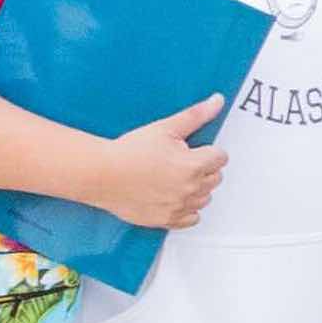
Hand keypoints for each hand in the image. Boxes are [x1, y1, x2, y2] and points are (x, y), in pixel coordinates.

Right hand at [85, 96, 228, 228]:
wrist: (100, 174)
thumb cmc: (129, 151)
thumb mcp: (165, 127)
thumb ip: (196, 115)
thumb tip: (217, 101)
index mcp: (194, 165)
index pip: (221, 158)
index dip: (207, 151)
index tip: (193, 150)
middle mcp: (190, 189)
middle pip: (215, 178)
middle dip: (203, 169)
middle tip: (180, 162)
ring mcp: (179, 206)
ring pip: (204, 198)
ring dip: (196, 189)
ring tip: (174, 178)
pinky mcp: (166, 220)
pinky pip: (191, 218)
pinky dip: (186, 209)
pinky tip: (173, 197)